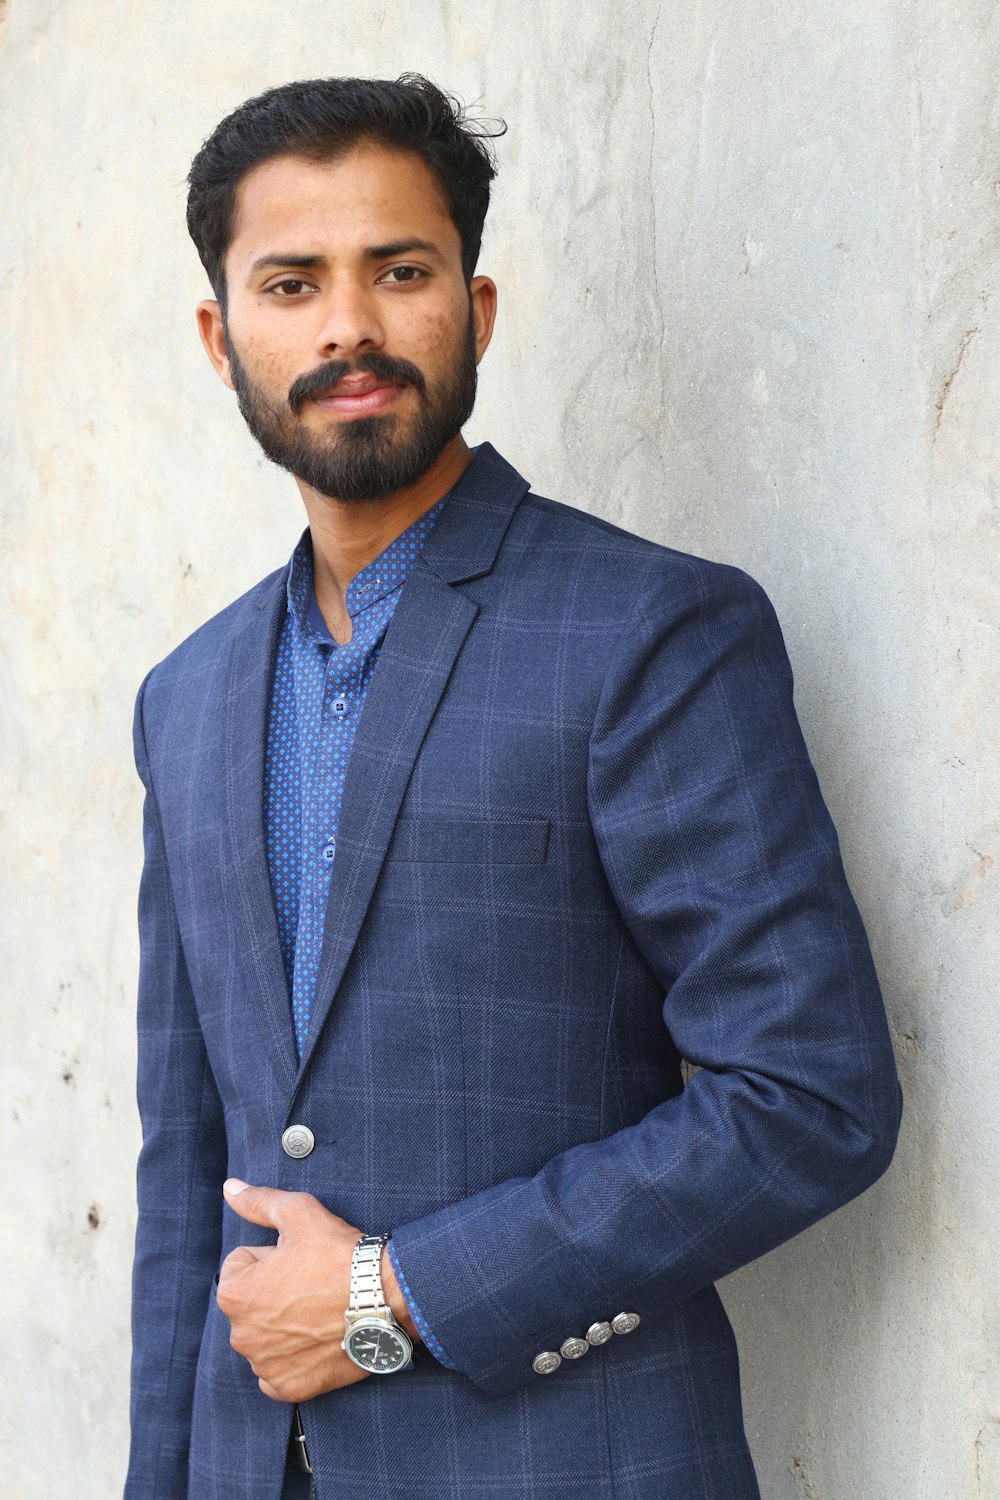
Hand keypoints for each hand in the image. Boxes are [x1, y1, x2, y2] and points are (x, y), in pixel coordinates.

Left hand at [216, 1179, 415, 1401]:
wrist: (384, 1298)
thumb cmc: (339, 1255)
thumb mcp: (298, 1213)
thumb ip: (257, 1201)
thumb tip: (229, 1188)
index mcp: (234, 1294)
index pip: (241, 1265)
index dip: (272, 1257)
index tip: (300, 1260)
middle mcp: (240, 1336)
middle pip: (252, 1303)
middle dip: (274, 1292)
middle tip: (312, 1284)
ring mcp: (265, 1366)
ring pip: (265, 1337)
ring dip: (283, 1325)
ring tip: (319, 1310)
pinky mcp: (290, 1388)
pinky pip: (277, 1373)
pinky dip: (293, 1360)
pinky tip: (317, 1341)